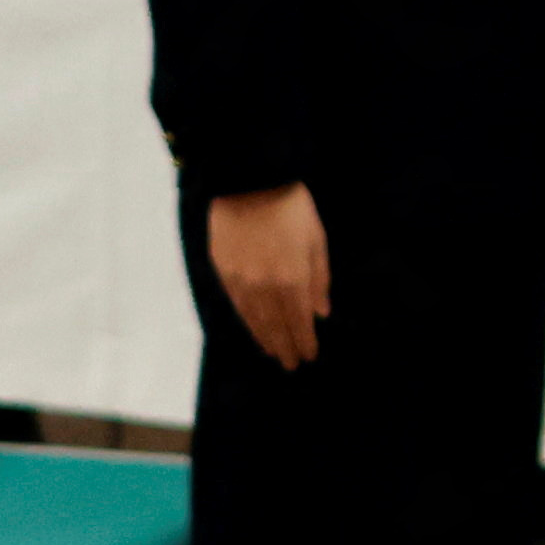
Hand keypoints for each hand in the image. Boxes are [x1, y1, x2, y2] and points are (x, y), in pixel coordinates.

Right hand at [207, 182, 327, 370]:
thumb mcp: (316, 239)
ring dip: (264, 339)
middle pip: (276, 326)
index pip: (299, 322)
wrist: (249, 180)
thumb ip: (319, 279)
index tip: (309, 356)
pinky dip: (247, 320)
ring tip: (272, 352)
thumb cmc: (291, 207)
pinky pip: (236, 304)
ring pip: (254, 319)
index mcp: (292, 278)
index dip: (304, 342)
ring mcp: (241, 280)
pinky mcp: (223, 269)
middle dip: (285, 347)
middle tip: (290, 364)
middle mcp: (265, 286)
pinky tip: (253, 327)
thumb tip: (321, 312)